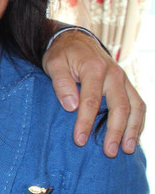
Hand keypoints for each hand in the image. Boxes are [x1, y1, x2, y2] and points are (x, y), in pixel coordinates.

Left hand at [43, 29, 144, 156]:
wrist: (76, 40)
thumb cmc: (63, 55)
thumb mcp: (54, 64)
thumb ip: (61, 84)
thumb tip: (72, 107)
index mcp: (95, 69)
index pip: (91, 100)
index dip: (85, 122)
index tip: (79, 140)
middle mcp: (114, 74)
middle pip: (120, 106)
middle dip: (115, 132)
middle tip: (109, 152)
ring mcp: (123, 79)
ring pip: (135, 106)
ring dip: (133, 130)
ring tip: (127, 150)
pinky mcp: (126, 85)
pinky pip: (138, 104)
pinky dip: (138, 122)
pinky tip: (132, 138)